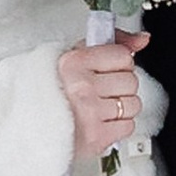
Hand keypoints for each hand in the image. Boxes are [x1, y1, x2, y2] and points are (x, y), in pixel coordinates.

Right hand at [58, 30, 149, 162]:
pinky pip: (129, 126)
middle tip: (102, 90)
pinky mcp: (96, 137)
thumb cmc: (54, 90)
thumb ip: (112, 44)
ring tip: (101, 106)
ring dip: (122, 107)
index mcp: (73, 63)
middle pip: (131, 81)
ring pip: (133, 105)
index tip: (105, 69)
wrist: (32, 126)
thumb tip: (142, 39)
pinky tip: (101, 121)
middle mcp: (81, 88)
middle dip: (121, 86)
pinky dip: (118, 125)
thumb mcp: (76, 57)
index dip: (118, 63)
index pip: (123, 56)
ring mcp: (89, 113)